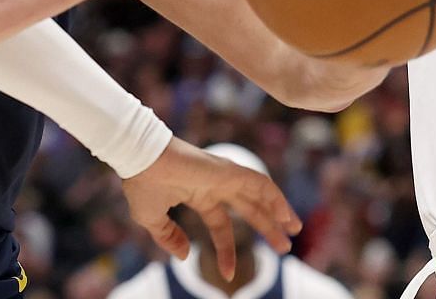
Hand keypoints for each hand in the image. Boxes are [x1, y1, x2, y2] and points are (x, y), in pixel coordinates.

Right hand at [122, 137, 301, 279]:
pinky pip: (259, 183)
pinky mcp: (228, 170)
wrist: (140, 158)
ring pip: (258, 195)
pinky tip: (286, 214)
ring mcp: (223, 177)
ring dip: (278, 213)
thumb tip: (185, 256)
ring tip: (294, 230)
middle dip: (266, 227)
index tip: (228, 276)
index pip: (220, 226)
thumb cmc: (142, 184)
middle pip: (248, 209)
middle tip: (284, 247)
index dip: (225, 251)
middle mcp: (214, 185)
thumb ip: (168, 238)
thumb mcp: (152, 219)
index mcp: (198, 194)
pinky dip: (275, 197)